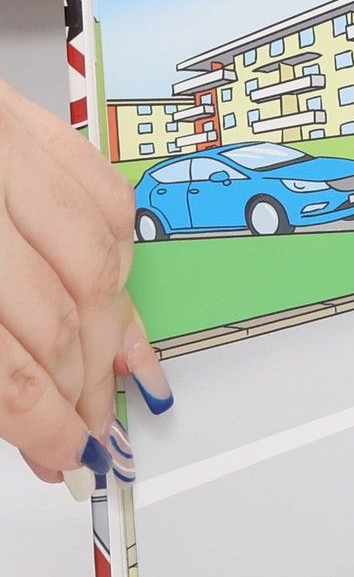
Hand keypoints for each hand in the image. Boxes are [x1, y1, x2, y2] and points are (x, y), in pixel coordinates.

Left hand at [0, 81, 165, 487]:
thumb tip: (21, 416)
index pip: (7, 369)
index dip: (44, 425)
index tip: (62, 457)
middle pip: (61, 317)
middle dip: (83, 389)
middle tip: (88, 430)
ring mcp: (7, 149)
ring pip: (99, 260)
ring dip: (111, 333)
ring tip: (107, 375)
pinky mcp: (26, 119)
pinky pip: (105, 194)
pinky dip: (119, 252)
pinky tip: (108, 292)